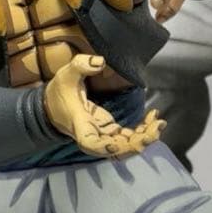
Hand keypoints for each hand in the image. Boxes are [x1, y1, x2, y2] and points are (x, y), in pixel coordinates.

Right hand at [43, 54, 164, 158]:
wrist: (52, 106)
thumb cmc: (59, 92)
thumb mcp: (66, 74)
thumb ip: (80, 65)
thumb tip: (100, 62)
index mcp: (80, 124)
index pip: (90, 142)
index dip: (103, 148)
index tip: (115, 146)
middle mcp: (93, 135)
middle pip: (115, 150)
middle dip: (136, 144)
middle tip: (154, 130)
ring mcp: (103, 135)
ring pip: (125, 145)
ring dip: (144, 138)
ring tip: (159, 123)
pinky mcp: (110, 131)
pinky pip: (129, 137)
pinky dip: (142, 131)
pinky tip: (153, 118)